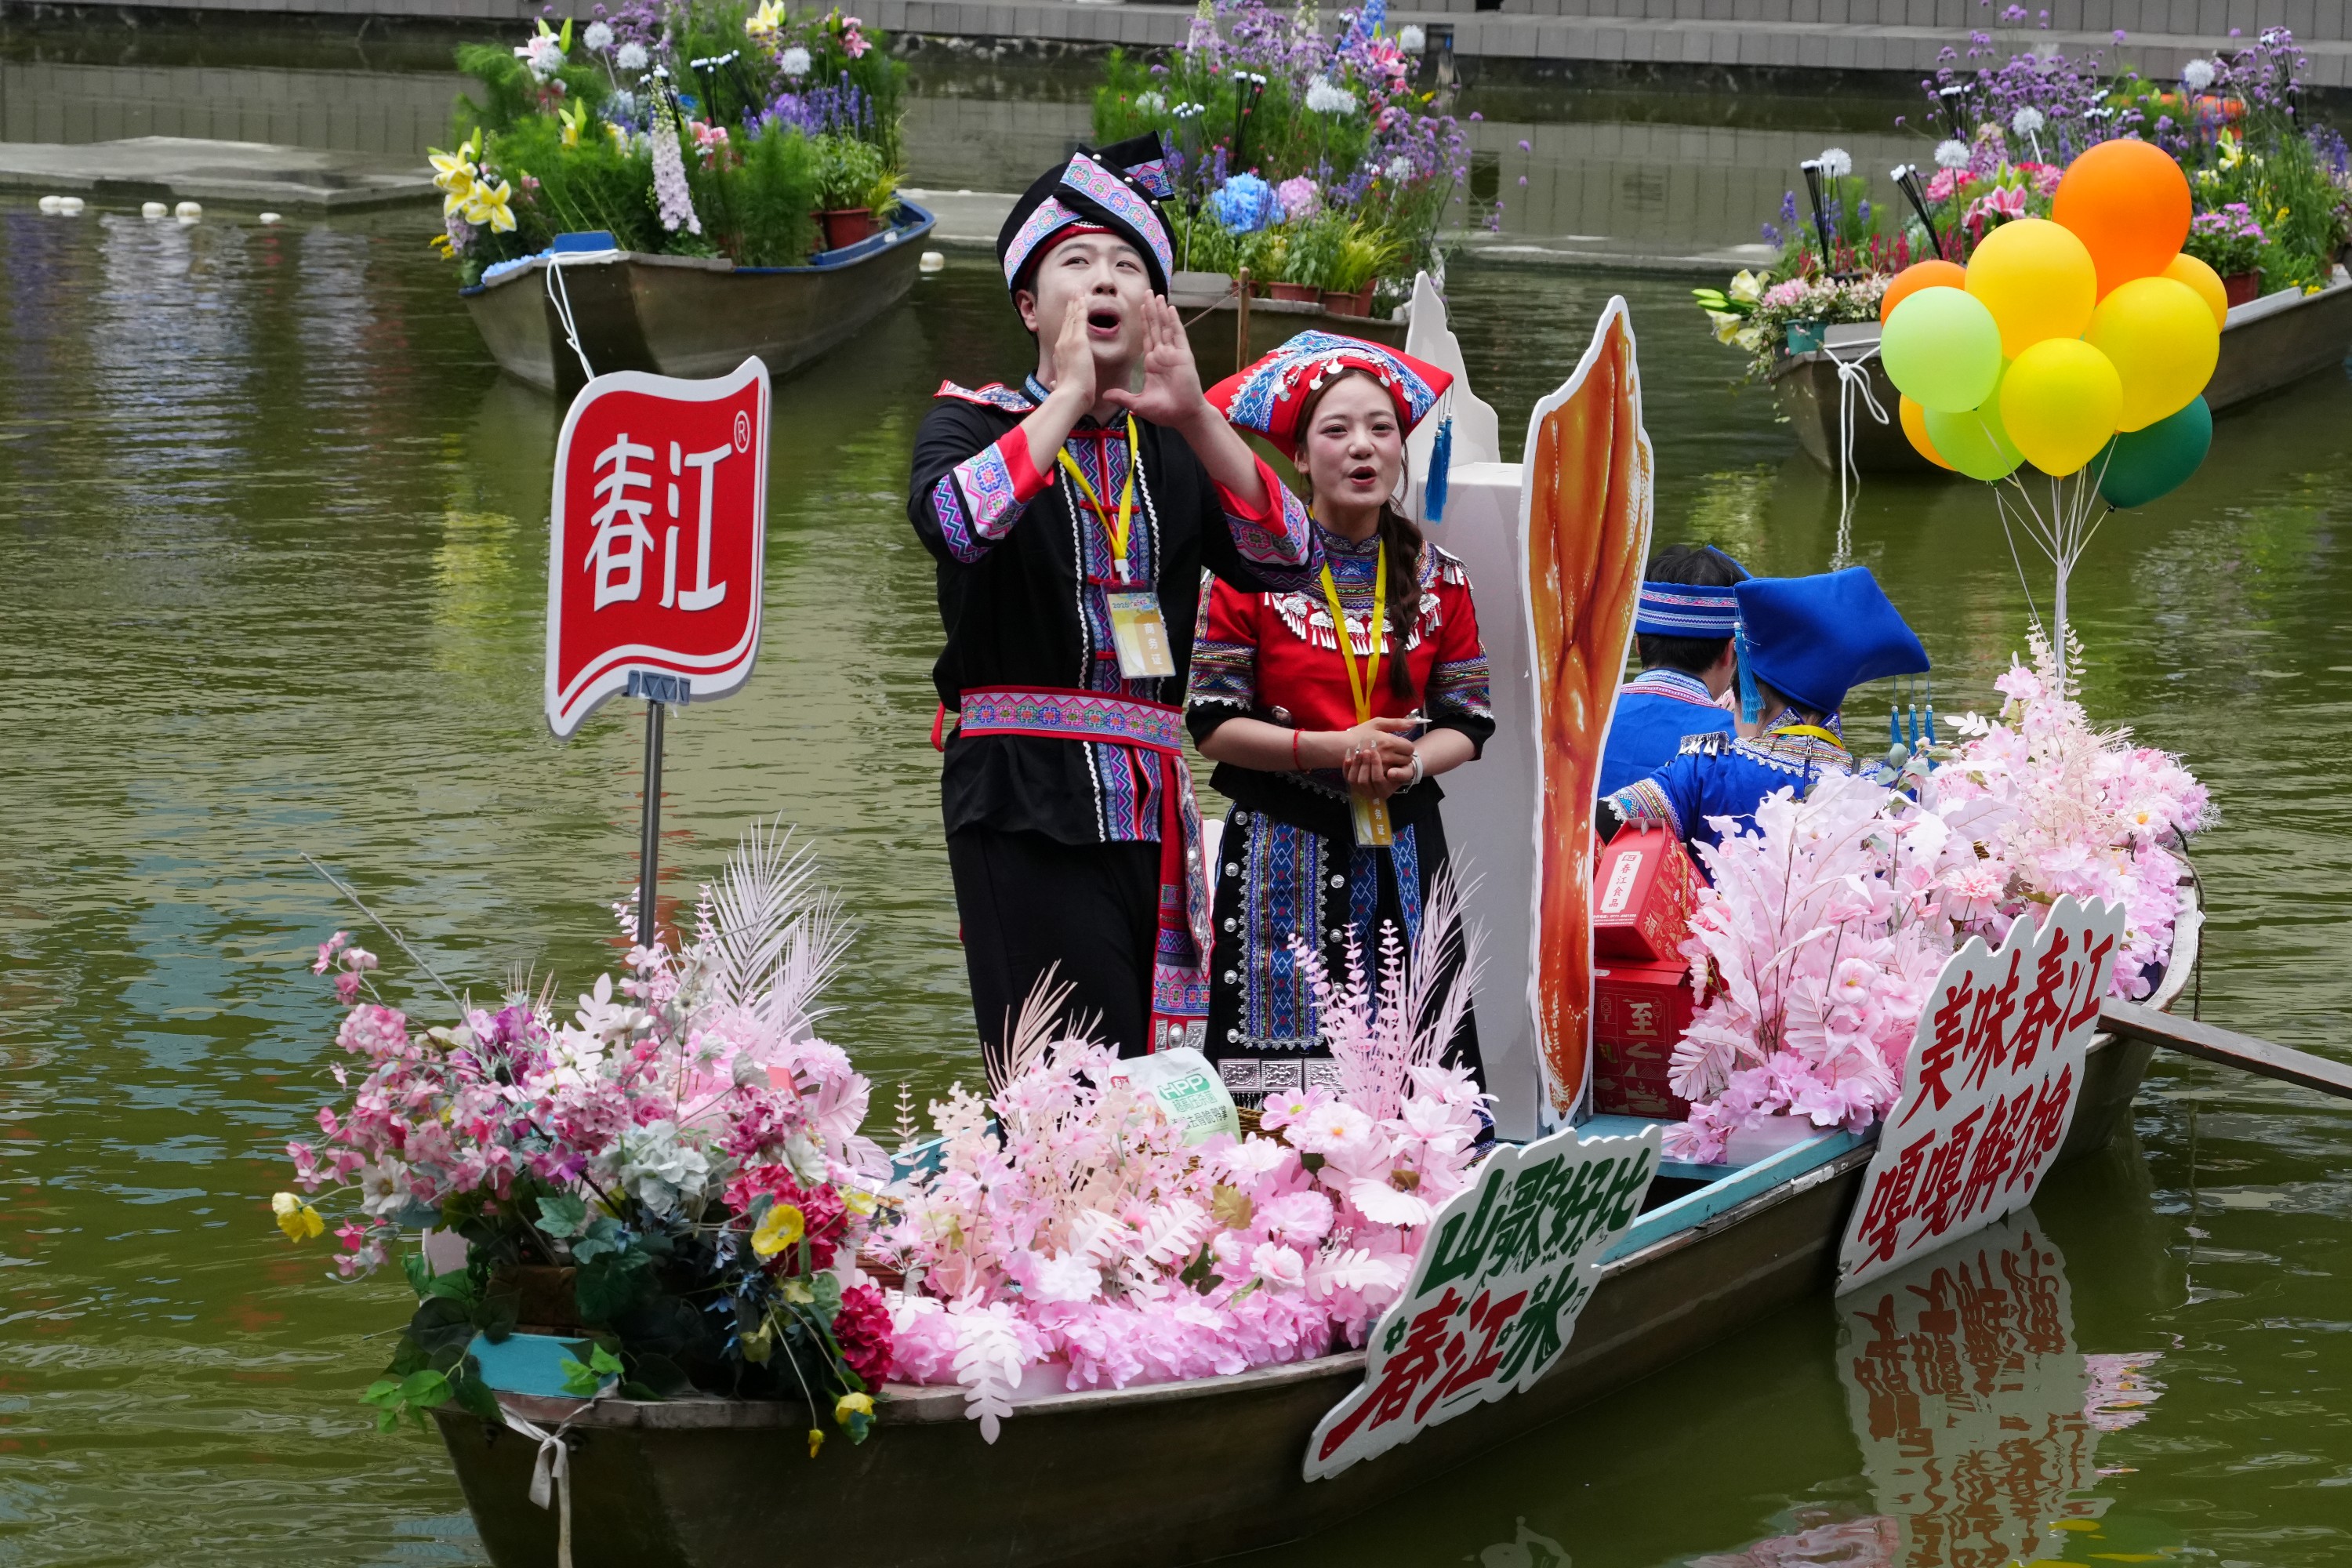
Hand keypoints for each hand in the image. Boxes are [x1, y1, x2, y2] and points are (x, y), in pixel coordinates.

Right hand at [1047, 296, 1096, 410]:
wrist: (1070, 397)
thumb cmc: (1069, 395)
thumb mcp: (1060, 385)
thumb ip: (1056, 382)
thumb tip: (1052, 384)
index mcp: (1059, 355)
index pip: (1064, 334)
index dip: (1066, 322)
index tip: (1068, 312)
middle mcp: (1061, 345)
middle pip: (1066, 322)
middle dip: (1070, 307)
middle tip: (1073, 294)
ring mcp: (1069, 342)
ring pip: (1072, 318)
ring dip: (1075, 303)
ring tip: (1077, 291)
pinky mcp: (1078, 341)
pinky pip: (1080, 320)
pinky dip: (1081, 308)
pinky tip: (1082, 298)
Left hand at [1100, 295, 1205, 428]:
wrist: (1184, 416)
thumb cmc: (1165, 412)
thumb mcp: (1138, 404)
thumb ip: (1123, 397)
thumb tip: (1105, 395)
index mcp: (1152, 364)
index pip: (1146, 337)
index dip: (1143, 321)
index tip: (1140, 306)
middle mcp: (1163, 355)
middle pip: (1155, 327)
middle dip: (1151, 310)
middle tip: (1147, 292)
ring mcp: (1174, 354)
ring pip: (1165, 327)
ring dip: (1161, 311)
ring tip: (1157, 295)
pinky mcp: (1183, 356)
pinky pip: (1178, 335)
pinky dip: (1174, 322)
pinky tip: (1170, 309)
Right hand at [1336, 718, 1416, 800]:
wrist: (1342, 748)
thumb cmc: (1359, 734)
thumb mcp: (1377, 723)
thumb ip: (1396, 723)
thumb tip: (1413, 722)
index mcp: (1390, 742)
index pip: (1410, 748)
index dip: (1406, 746)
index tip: (1399, 744)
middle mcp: (1388, 756)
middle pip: (1408, 759)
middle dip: (1404, 756)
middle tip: (1396, 752)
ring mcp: (1383, 767)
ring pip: (1400, 768)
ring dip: (1398, 764)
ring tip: (1390, 759)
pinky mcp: (1377, 775)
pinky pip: (1391, 775)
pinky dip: (1391, 771)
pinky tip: (1384, 765)